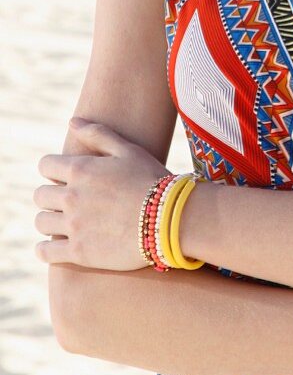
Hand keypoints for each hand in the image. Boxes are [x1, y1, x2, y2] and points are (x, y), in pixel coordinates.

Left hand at [33, 118, 169, 270]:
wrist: (169, 219)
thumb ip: (98, 134)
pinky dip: (45, 249)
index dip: (53, 169)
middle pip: (40, 195)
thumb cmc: (151, 180)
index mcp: (81, 169)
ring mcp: (73, 225)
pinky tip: (55, 246)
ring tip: (64, 222)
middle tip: (67, 201)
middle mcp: (71, 196)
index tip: (64, 176)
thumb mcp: (128, 150)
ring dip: (49, 220)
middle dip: (51, 195)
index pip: (45, 165)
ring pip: (41, 222)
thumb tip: (72, 122)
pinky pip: (45, 252)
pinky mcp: (78, 253)